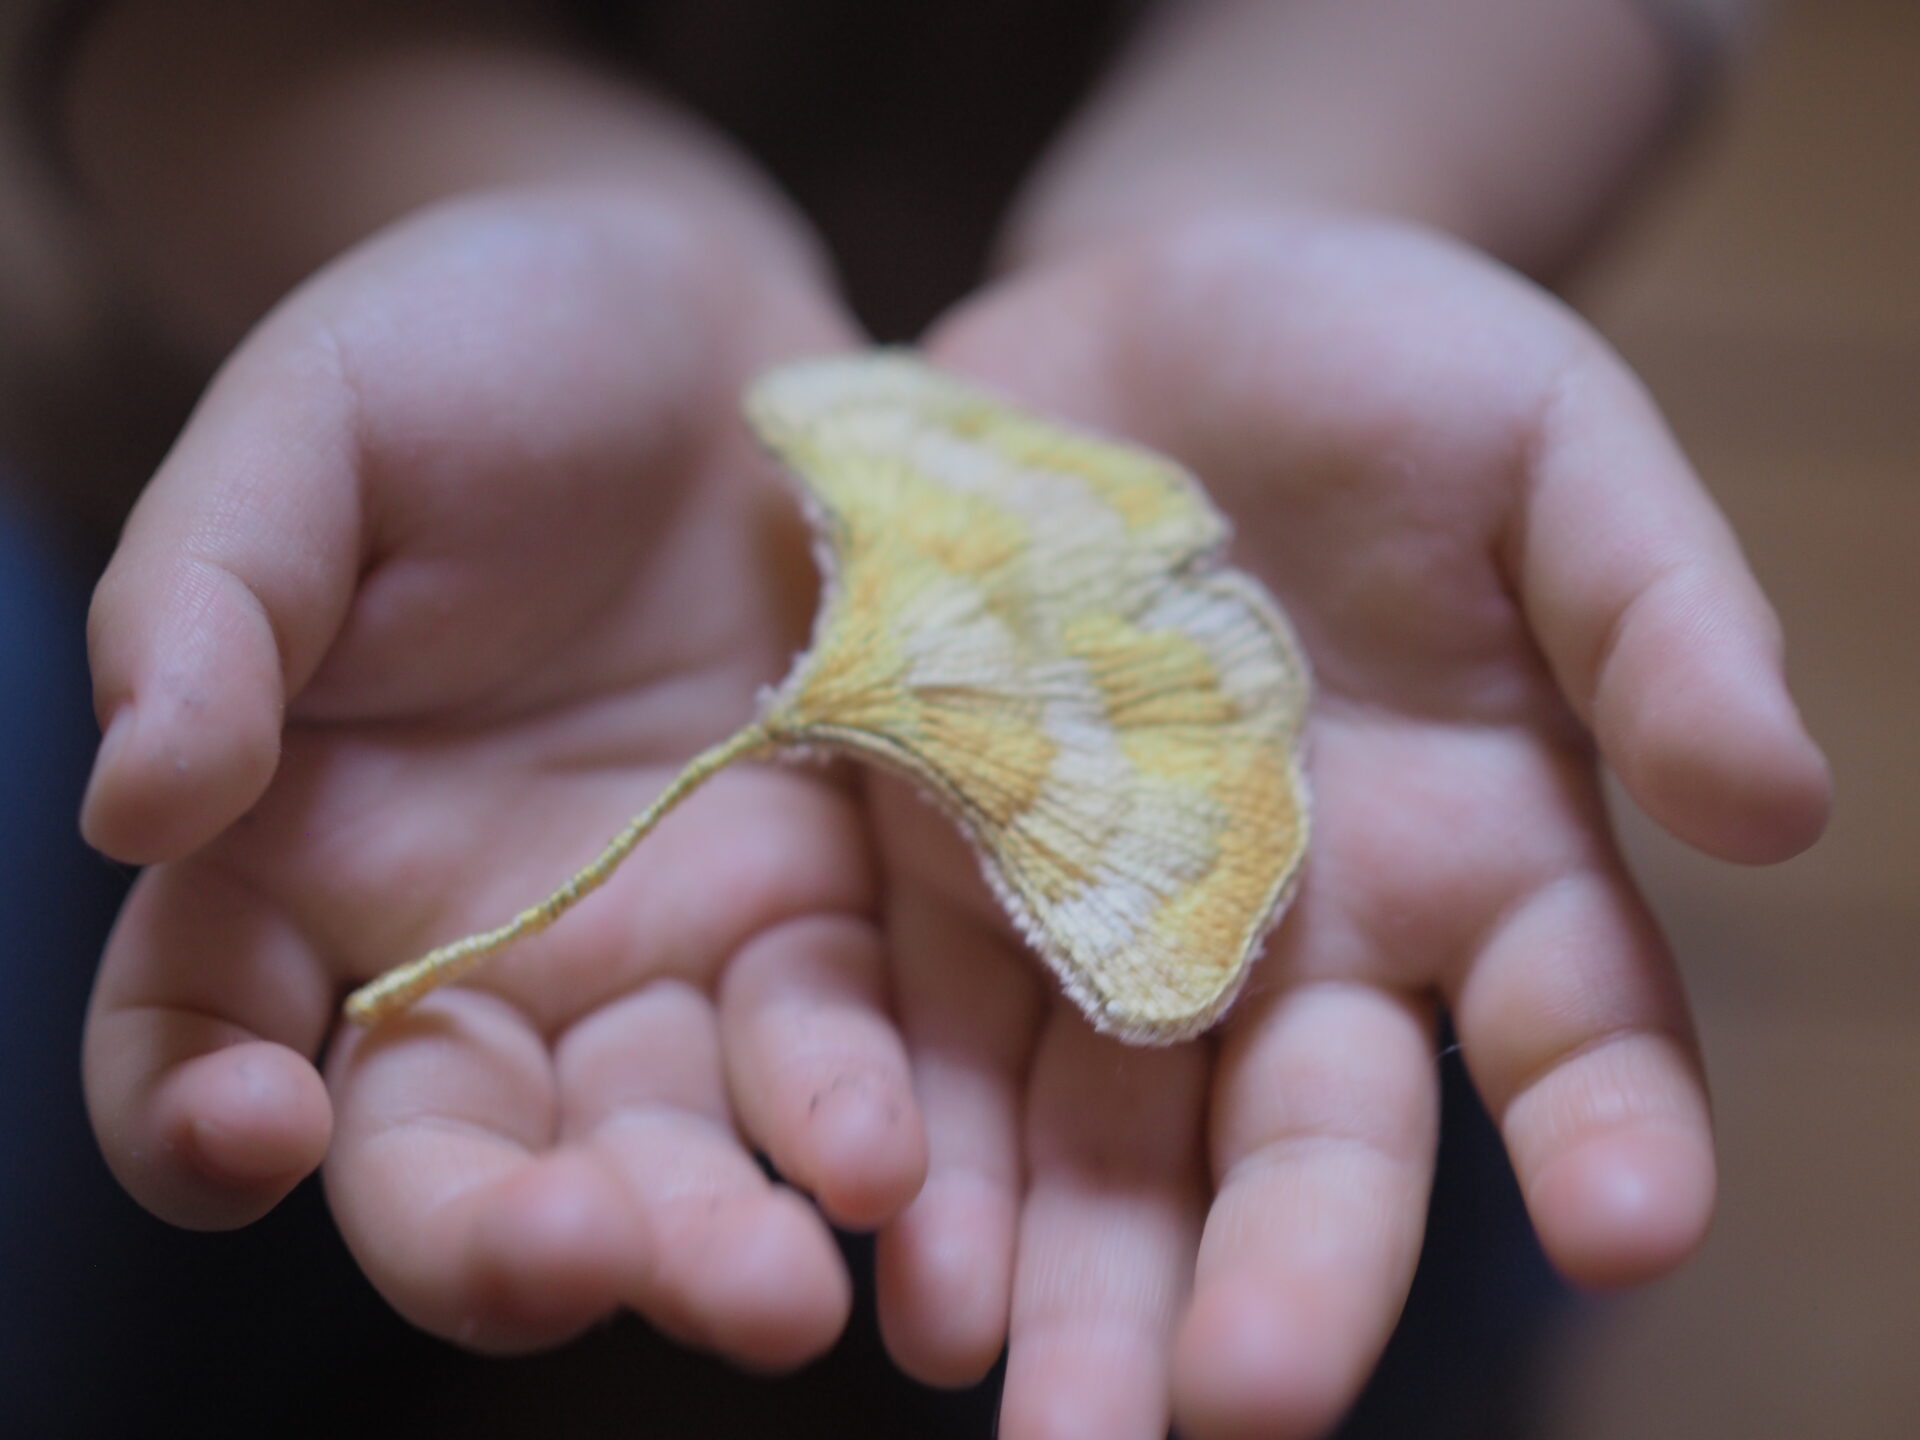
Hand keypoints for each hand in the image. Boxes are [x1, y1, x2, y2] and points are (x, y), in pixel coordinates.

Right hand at [80, 186, 933, 1364]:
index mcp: (296, 856)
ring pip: (674, 1135)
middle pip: (467, 1158)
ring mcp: (669, 933)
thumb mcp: (311, 434)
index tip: (257, 1127)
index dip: (198, 1118)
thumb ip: (208, 605)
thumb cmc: (465, 348)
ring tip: (781, 1283)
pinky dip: (871, 1111)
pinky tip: (912, 1165)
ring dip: (719, 1230)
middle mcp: (483, 941)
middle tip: (593, 1261)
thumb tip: (135, 803)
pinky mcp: (827, 894)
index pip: (198, 1043)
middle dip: (519, 1242)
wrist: (697, 318)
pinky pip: (848, 1033)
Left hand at [867, 212, 1830, 1438]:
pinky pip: (921, 1012)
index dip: (1610, 1126)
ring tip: (1038, 1404)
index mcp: (1478, 847)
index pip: (1572, 1024)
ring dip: (1069, 1267)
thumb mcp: (1546, 441)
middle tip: (1227, 1418)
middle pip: (1297, 1134)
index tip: (1628, 1229)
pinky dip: (911, 1125)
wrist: (1149, 320)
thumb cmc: (1387, 362)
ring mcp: (1099, 902)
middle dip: (1273, 1277)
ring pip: (1096, 1123)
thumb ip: (1653, 609)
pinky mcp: (936, 851)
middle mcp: (1290, 923)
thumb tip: (1781, 800)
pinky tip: (894, 1242)